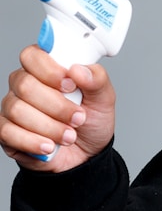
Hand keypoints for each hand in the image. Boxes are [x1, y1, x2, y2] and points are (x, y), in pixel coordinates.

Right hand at [0, 45, 115, 171]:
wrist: (87, 155)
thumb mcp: (103, 99)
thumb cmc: (90, 121)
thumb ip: (97, 80)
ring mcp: (12, 107)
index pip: (32, 55)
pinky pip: (7, 132)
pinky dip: (33, 142)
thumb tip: (79, 70)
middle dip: (57, 106)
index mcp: (45, 68)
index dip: (50, 70)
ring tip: (70, 136)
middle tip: (78, 118)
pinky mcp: (6, 131)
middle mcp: (23, 84)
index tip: (71, 85)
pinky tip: (49, 147)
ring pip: (18, 111)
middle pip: (25, 85)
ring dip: (50, 127)